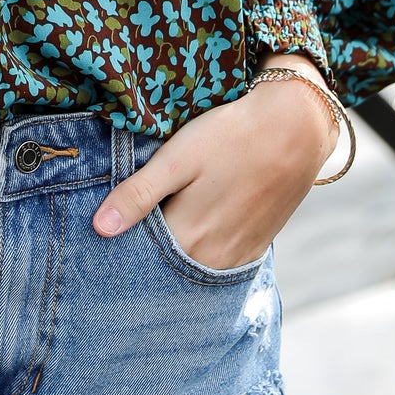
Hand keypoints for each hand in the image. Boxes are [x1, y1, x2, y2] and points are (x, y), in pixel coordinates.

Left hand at [93, 63, 338, 268]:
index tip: (106, 231)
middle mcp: (212, 257)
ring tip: (163, 225)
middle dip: (144, 251)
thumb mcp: (177, 159)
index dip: (121, 242)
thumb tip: (99, 228)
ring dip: (173, 253)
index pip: (139, 254)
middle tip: (129, 227)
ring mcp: (236, 256)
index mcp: (187, 236)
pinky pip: (217, 262)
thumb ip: (138, 195)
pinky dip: (201, 252)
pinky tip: (195, 230)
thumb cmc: (230, 136)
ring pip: (191, 265)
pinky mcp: (255, 248)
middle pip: (164, 264)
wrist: (294, 130)